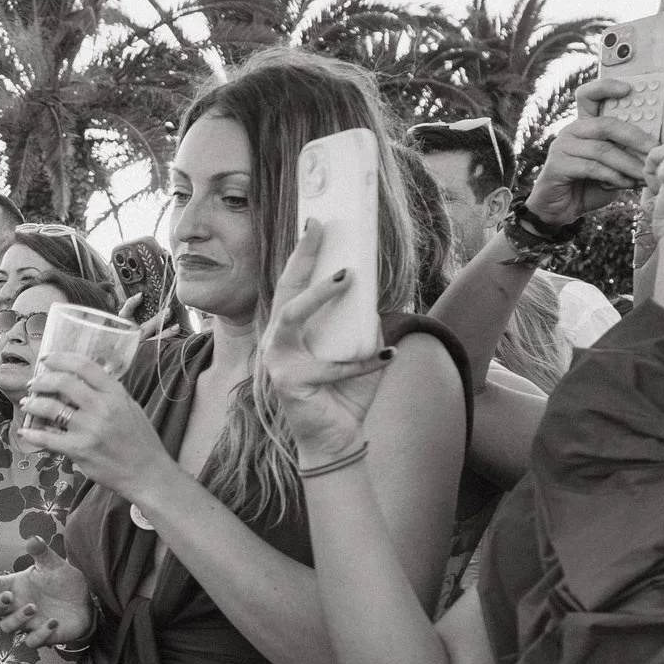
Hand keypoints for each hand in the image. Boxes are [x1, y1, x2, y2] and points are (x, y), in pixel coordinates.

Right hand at [0, 539, 93, 648]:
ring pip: (7, 627)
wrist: (85, 600)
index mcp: (14, 586)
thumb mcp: (54, 564)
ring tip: (33, 607)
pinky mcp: (41, 636)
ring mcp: (27, 622)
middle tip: (9, 597)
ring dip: (17, 619)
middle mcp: (16, 606)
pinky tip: (53, 622)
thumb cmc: (63, 581)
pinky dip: (40, 634)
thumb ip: (42, 553)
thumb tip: (33, 539)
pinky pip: (31, 641)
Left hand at [14, 351, 167, 500]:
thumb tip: (82, 378)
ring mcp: (90, 429)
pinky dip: (32, 433)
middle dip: (41, 381)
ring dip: (33, 404)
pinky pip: (48, 438)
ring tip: (27, 404)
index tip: (47, 359)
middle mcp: (103, 407)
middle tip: (32, 385)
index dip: (60, 358)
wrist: (148, 473)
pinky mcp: (80, 450)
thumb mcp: (130, 407)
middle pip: (63, 382)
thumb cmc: (140, 440)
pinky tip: (25, 431)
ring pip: (50, 408)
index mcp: (116, 393)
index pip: (84, 365)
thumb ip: (108, 392)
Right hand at [262, 221, 392, 462]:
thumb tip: (384, 296)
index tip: (314, 222)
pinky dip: (361, 362)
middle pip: (284, 290)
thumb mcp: (361, 352)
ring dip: (318, 295)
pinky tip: (387, 357)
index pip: (292, 285)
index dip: (301, 254)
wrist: (335, 442)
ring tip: (346, 276)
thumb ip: (366, 327)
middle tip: (318, 227)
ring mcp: (277, 362)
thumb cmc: (344, 396)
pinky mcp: (289, 384)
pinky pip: (329, 366)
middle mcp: (277, 342)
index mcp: (291, 332)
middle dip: (301, 257)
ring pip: (291, 317)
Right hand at [523, 76, 653, 226]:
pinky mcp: (556, 166)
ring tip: (644, 175)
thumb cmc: (590, 184)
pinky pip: (591, 168)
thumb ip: (626, 153)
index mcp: (584, 125)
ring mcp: (561, 147)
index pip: (589, 95)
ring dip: (628, 164)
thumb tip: (657, 148)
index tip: (629, 89)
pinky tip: (625, 184)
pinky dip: (613, 176)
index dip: (606, 87)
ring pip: (602, 150)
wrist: (561, 209)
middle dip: (634, 137)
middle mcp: (571, 131)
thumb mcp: (613, 165)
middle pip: (605, 124)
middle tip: (654, 150)